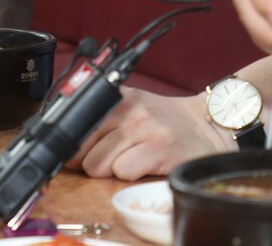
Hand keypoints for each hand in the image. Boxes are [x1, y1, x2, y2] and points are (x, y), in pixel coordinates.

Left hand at [70, 87, 234, 179]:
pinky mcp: (159, 146)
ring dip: (111, 171)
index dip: (75, 149)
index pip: (74, 128)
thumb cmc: (163, 124)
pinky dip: (131, 175)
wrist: (206, 126)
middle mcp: (128, 108)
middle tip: (115, 158)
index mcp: (117, 96)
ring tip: (132, 160)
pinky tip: (146, 164)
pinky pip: (122, 172)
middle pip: (81, 151)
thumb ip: (100, 121)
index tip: (84, 155)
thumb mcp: (130, 110)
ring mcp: (144, 126)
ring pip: (98, 164)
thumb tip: (65, 152)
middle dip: (93, 163)